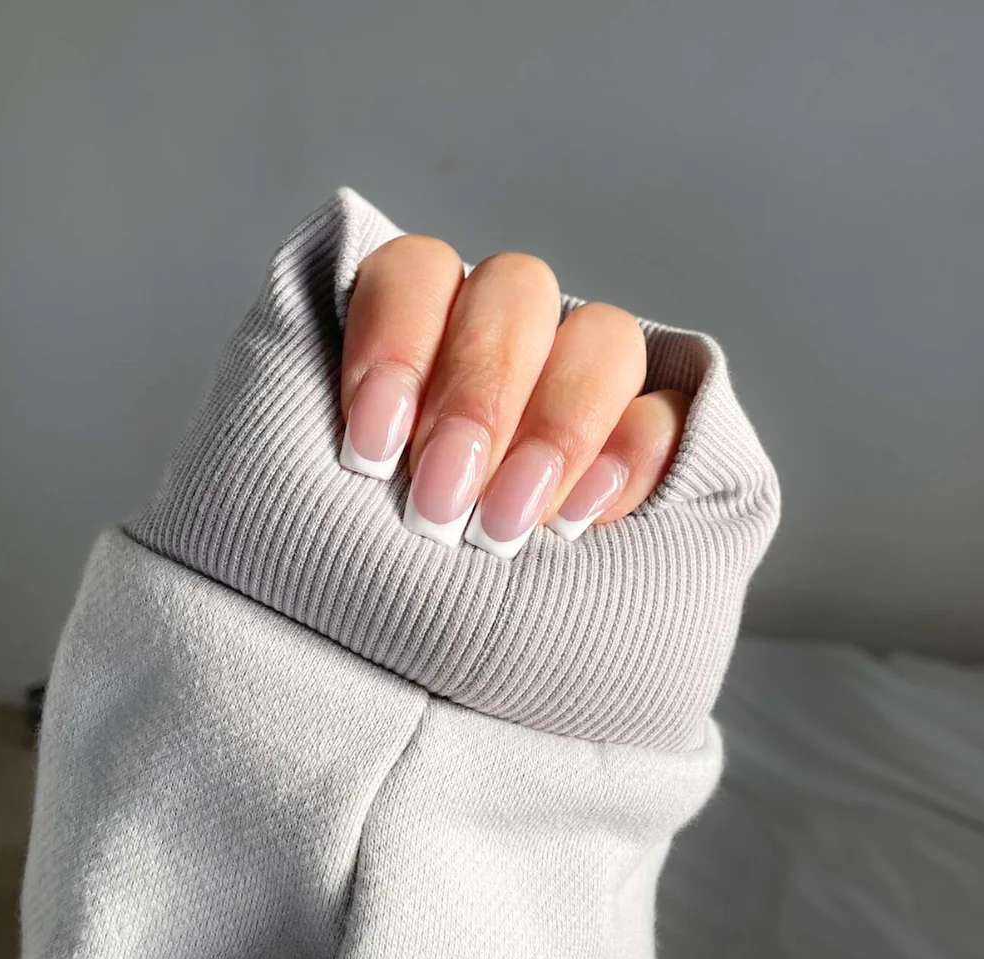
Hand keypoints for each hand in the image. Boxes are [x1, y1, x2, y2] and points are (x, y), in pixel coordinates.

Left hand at [339, 236, 689, 558]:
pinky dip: (630, 458)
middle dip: (477, 401)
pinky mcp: (647, 442)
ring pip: (604, 338)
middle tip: (441, 503)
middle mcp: (501, 338)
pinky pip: (668, 415)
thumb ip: (342, 443)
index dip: (396, 344)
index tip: (372, 449)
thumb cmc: (347, 572)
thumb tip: (361, 435)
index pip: (416, 273)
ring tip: (507, 526)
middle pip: (516, 295)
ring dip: (558, 427)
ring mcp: (580, 383)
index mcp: (415, 328)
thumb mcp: (315, 503)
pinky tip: (581, 519)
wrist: (397, 660)